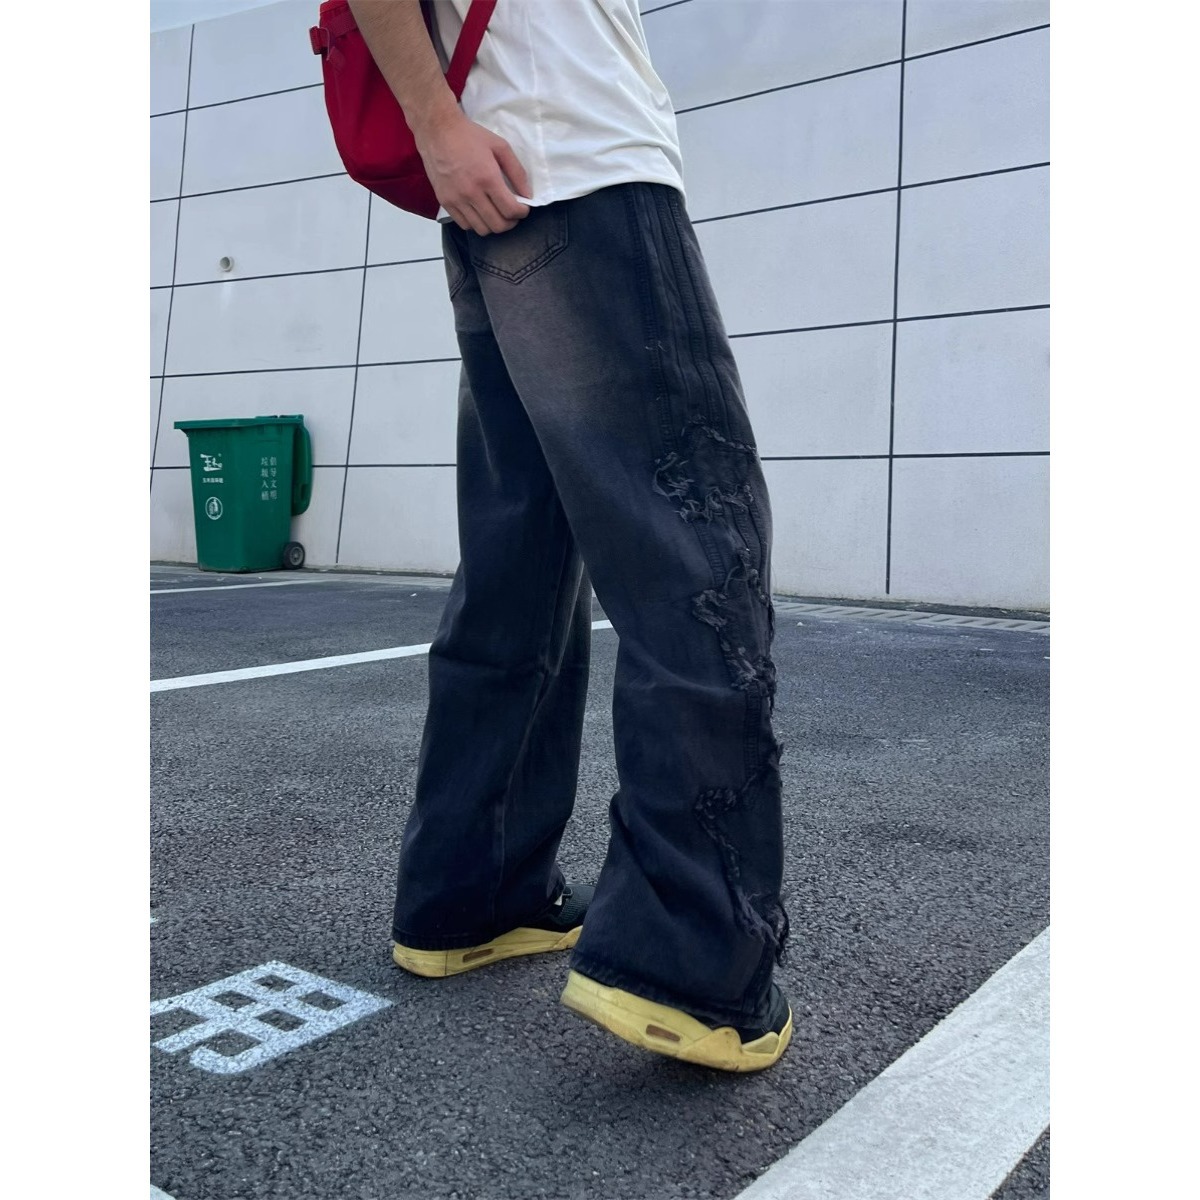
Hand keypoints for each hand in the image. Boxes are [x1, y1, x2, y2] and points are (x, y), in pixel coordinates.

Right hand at [414, 108, 531, 234]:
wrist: (437, 130)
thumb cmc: (470, 136)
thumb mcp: (500, 146)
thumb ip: (517, 172)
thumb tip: (527, 195)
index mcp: (488, 178)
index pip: (510, 210)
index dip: (521, 213)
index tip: (523, 208)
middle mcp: (471, 193)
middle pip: (497, 225)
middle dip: (510, 222)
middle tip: (512, 214)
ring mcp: (456, 199)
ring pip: (481, 229)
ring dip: (493, 225)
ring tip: (496, 214)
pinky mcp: (445, 202)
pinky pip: (464, 225)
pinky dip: (476, 223)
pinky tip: (480, 212)